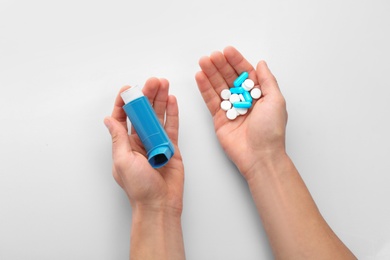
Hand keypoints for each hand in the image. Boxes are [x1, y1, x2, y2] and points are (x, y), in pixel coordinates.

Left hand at [104, 77, 183, 214]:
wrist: (159, 204)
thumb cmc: (139, 188)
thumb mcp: (123, 161)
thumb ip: (118, 138)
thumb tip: (108, 120)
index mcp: (125, 144)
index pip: (123, 118)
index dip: (125, 103)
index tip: (129, 89)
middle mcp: (140, 141)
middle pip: (143, 113)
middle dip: (147, 96)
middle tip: (153, 82)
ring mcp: (157, 143)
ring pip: (158, 116)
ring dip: (160, 100)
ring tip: (164, 84)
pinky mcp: (171, 147)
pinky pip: (172, 127)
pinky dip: (172, 113)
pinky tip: (172, 101)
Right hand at [195, 46, 287, 179]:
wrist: (259, 156)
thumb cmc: (271, 130)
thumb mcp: (275, 100)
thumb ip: (267, 81)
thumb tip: (261, 64)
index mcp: (259, 95)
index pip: (246, 73)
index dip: (236, 61)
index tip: (227, 51)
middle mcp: (244, 100)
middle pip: (230, 78)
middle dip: (221, 66)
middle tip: (212, 56)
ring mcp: (231, 109)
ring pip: (219, 87)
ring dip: (211, 73)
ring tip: (203, 61)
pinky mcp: (219, 118)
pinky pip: (211, 101)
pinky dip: (205, 88)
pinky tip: (200, 77)